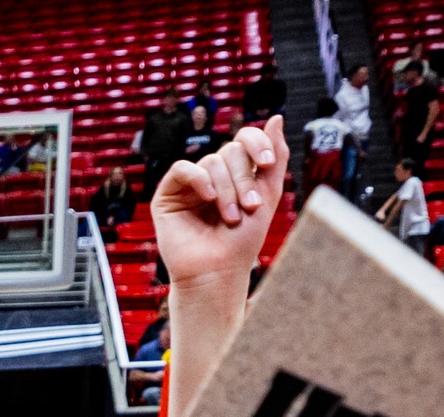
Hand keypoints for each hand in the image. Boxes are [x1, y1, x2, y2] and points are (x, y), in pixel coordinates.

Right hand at [151, 118, 285, 289]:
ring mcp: (189, 185)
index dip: (257, 144)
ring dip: (226, 190)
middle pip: (230, 151)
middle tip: (250, 206)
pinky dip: (199, 179)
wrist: (217, 272)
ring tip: (230, 216)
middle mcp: (212, 176)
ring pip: (211, 162)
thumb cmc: (242, 242)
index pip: (244, 140)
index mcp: (235, 174)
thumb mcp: (268, 196)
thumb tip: (276, 117)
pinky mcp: (168, 195)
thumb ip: (275, 158)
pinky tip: (208, 199)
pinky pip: (183, 169)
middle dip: (244, 178)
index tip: (267, 164)